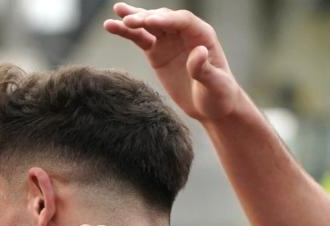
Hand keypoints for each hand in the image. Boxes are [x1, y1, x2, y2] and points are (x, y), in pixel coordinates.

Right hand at [104, 4, 244, 122]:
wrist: (211, 108)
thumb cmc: (219, 96)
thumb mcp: (216, 85)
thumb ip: (205, 70)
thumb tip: (198, 52)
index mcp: (202, 36)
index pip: (183, 21)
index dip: (166, 19)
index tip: (149, 22)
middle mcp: (184, 33)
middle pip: (163, 19)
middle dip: (146, 18)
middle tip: (129, 21)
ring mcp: (169, 41)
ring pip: (148, 25)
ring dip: (132, 19)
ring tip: (116, 14)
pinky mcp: (156, 52)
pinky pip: (140, 38)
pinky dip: (126, 32)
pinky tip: (111, 26)